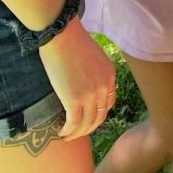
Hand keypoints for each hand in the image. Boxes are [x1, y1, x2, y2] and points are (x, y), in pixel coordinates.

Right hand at [38, 17, 116, 138]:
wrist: (62, 36)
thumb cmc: (72, 41)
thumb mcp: (94, 57)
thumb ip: (95, 72)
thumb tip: (86, 82)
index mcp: (110, 76)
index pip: (109, 103)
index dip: (99, 114)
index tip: (88, 118)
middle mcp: (104, 87)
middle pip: (100, 117)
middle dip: (89, 128)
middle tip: (78, 132)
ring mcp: (90, 95)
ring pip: (87, 123)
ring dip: (78, 133)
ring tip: (68, 136)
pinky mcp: (74, 100)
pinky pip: (73, 123)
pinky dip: (68, 131)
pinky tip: (62, 132)